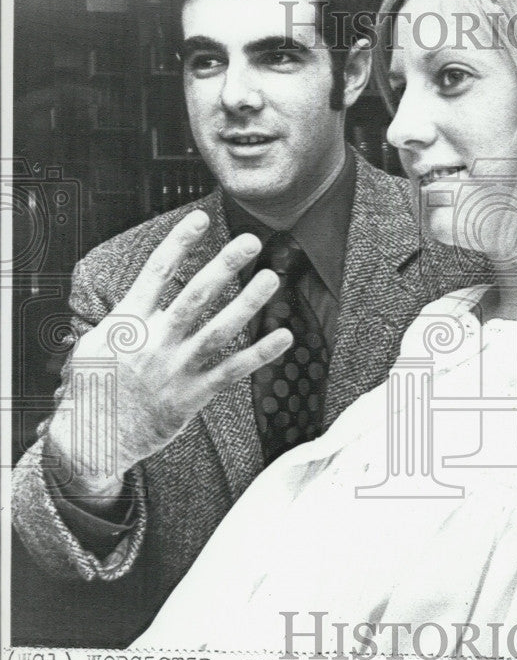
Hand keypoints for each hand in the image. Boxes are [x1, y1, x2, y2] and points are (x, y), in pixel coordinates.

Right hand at [46, 210, 291, 506]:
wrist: (90, 441)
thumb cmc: (90, 391)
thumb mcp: (91, 345)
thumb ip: (118, 320)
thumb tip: (134, 299)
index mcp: (127, 322)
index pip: (156, 272)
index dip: (179, 243)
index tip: (200, 218)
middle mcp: (154, 341)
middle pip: (195, 295)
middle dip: (224, 265)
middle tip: (251, 241)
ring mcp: (175, 368)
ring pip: (218, 329)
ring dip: (247, 302)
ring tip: (271, 278)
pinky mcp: (191, 396)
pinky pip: (231, 371)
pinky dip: (259, 354)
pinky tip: (284, 336)